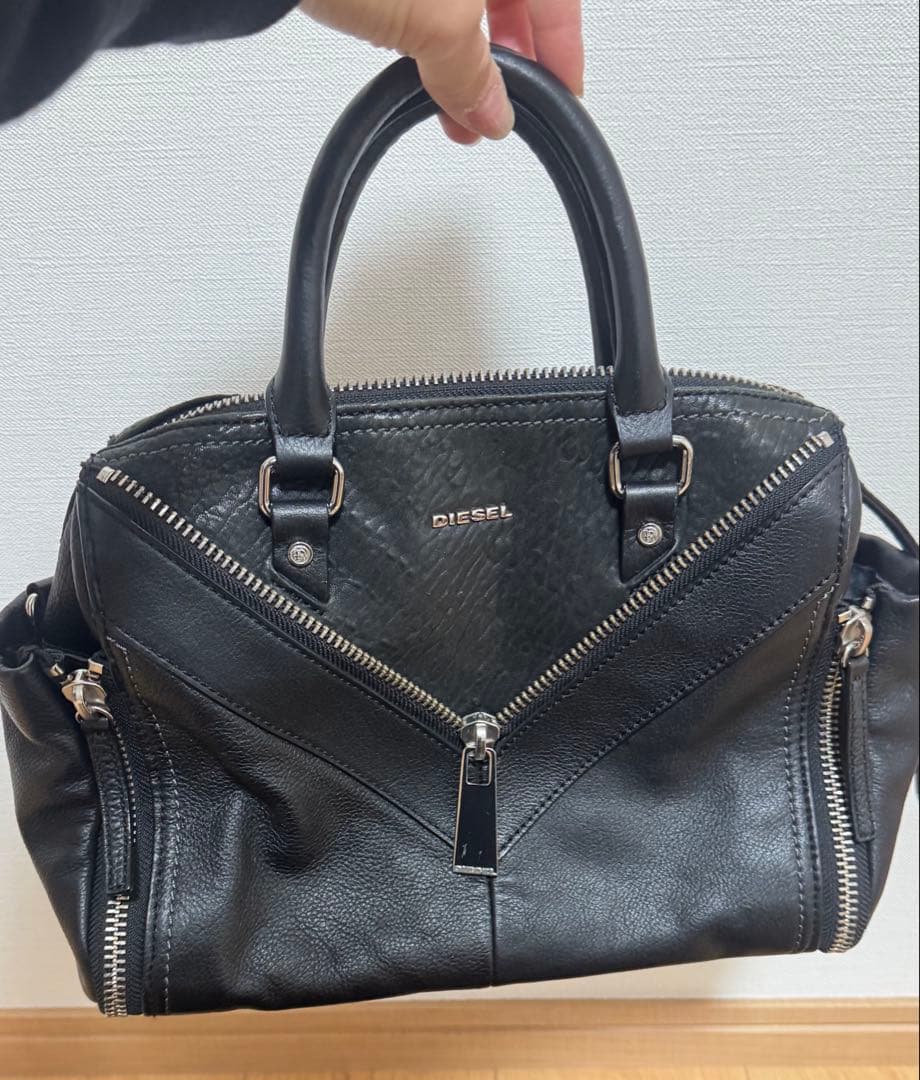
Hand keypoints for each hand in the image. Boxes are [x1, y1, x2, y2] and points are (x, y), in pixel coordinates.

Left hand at [299, 1, 582, 142]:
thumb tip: (492, 112)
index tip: (562, 93)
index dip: (563, 48)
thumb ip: (471, 73)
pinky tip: (416, 61)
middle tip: (500, 105)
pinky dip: (426, 30)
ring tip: (451, 102)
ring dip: (463, 51)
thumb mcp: (435, 18)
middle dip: (509, 55)